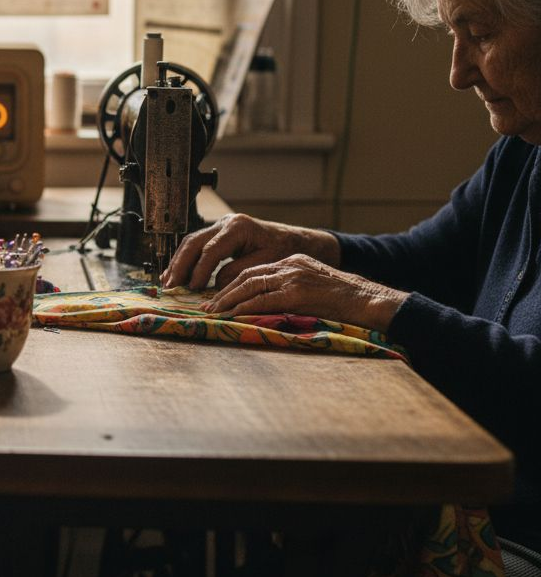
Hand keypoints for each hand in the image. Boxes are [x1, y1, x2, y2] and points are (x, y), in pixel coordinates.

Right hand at [162, 213, 340, 289]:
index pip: (211, 249)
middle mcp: (225, 222)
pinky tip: (175, 274)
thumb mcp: (265, 263)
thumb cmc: (283, 250)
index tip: (193, 288)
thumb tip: (216, 284)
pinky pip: (196, 245)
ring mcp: (219, 226)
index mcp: (238, 227)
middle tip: (171, 285)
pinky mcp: (217, 233)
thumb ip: (240, 272)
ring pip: (190, 242)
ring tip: (168, 282)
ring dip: (178, 263)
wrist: (293, 240)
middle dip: (180, 265)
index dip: (200, 270)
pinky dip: (185, 260)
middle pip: (193, 242)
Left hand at [199, 254, 407, 331]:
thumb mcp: (315, 286)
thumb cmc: (346, 300)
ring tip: (214, 312)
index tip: (219, 296)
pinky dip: (243, 307)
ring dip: (228, 300)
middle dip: (224, 291)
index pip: (255, 270)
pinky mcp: (297, 292)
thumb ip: (291, 290)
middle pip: (247, 275)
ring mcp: (293, 277)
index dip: (234, 284)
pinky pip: (262, 299)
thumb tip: (267, 304)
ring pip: (250, 286)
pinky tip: (231, 315)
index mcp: (293, 261)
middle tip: (208, 305)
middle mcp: (290, 265)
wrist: (369, 300)